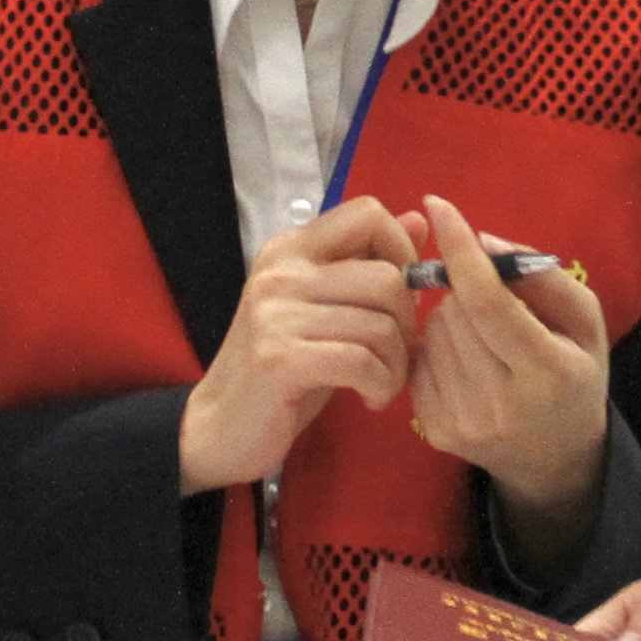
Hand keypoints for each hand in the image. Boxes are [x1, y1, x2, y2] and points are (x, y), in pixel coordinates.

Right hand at [178, 200, 419, 496]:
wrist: (221, 427)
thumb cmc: (283, 369)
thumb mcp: (326, 310)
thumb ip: (366, 264)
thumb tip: (419, 219)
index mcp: (290, 250)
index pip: (366, 213)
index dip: (402, 250)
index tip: (401, 294)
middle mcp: (280, 272)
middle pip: (387, 276)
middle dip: (408, 322)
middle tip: (394, 355)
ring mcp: (275, 314)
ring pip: (381, 324)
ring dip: (397, 365)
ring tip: (382, 383)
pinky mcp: (279, 359)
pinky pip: (362, 361)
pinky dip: (381, 385)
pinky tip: (371, 398)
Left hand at [401, 189, 611, 556]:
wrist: (554, 458)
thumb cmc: (575, 375)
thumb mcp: (585, 322)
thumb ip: (541, 278)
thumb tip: (482, 241)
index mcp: (546, 372)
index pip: (488, 302)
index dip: (460, 250)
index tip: (438, 205)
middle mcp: (500, 403)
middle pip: (456, 312)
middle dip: (469, 292)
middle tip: (497, 309)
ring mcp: (463, 422)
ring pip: (432, 331)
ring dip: (452, 319)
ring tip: (485, 340)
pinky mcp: (435, 431)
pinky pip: (417, 359)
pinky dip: (436, 348)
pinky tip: (465, 362)